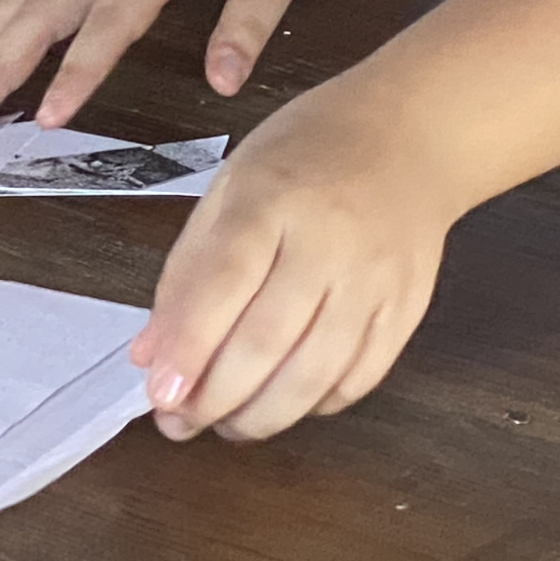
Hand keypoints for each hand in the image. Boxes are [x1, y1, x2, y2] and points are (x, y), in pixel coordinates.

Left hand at [132, 80, 456, 441]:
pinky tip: (280, 403)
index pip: (225, 282)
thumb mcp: (231, 185)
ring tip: (221, 424)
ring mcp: (375, 282)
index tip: (159, 392)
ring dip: (260, 416)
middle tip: (176, 421)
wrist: (409, 137)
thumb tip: (151, 351)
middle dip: (214, 396)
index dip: (189, 343)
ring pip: (314, 375)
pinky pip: (358, 380)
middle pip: (268, 340)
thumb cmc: (307, 154)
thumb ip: (188, 268)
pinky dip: (313, 406)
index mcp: (273, 198)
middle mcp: (329, 243)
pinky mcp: (407, 311)